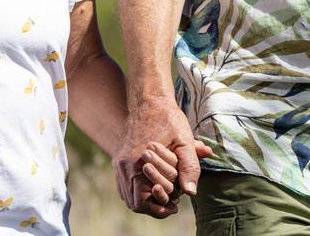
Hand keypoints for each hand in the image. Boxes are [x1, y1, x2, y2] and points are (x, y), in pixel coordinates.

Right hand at [112, 102, 206, 217]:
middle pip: (133, 203)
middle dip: (152, 206)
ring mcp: (119, 162)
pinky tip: (152, 185)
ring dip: (143, 199)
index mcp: (138, 163)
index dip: (158, 209)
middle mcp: (124, 165)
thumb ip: (190, 167)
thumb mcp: (185, 142)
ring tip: (163, 194)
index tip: (174, 206)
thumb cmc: (169, 120)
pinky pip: (123, 184)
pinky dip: (135, 190)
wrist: (149, 100)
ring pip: (126, 195)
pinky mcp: (118, 158)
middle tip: (171, 203)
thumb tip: (191, 192)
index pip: (141, 202)